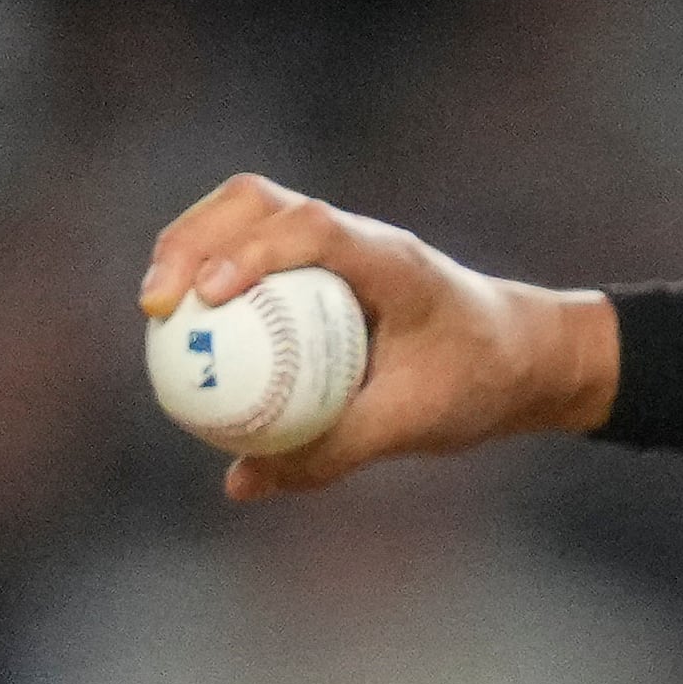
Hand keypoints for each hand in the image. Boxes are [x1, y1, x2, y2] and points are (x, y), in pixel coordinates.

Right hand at [138, 174, 618, 499]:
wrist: (526, 356)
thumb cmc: (481, 383)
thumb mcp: (415, 423)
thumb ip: (334, 450)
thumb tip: (240, 483)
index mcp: (392, 261)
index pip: (313, 229)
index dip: (251, 252)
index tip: (204, 297)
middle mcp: (360, 237)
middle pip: (257, 200)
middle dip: (194, 237)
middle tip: (157, 303)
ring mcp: (338, 243)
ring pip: (247, 214)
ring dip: (192, 245)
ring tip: (156, 307)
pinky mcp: (322, 262)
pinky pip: (254, 251)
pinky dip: (211, 271)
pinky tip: (182, 324)